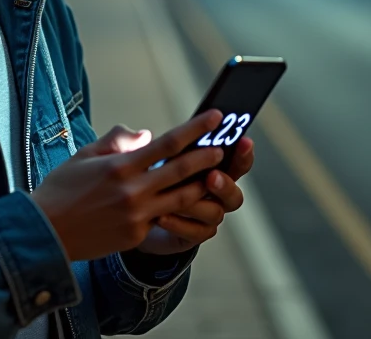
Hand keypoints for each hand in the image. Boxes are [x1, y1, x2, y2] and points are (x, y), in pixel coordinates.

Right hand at [30, 111, 224, 260]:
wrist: (44, 233)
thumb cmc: (61, 189)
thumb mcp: (84, 155)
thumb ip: (118, 142)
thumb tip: (147, 135)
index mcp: (120, 166)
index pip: (168, 142)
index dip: (196, 128)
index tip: (215, 117)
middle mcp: (132, 190)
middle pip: (182, 170)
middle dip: (207, 157)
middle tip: (224, 147)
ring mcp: (136, 215)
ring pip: (181, 198)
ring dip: (202, 185)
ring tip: (216, 175)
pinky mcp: (136, 236)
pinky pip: (162, 218)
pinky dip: (175, 208)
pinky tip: (186, 200)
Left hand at [136, 136, 254, 254]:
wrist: (127, 216)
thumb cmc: (138, 178)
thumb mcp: (131, 156)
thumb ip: (131, 142)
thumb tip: (142, 135)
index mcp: (208, 166)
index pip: (235, 160)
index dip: (243, 153)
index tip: (243, 141)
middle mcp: (212, 192)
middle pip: (233, 191)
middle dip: (225, 183)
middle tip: (211, 176)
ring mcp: (204, 215)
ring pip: (215, 212)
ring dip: (198, 204)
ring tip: (178, 199)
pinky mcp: (192, 235)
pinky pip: (196, 233)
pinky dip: (180, 224)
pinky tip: (161, 217)